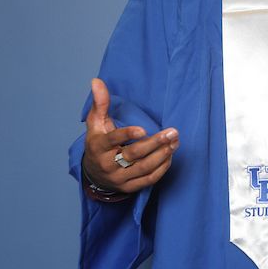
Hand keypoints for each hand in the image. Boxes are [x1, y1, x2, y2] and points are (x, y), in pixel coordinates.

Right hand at [82, 78, 178, 192]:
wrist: (93, 173)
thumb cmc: (98, 143)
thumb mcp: (95, 123)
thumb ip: (100, 102)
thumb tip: (97, 81)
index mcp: (98, 147)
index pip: (113, 140)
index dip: (127, 135)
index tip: (143, 129)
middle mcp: (107, 164)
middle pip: (134, 155)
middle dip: (155, 143)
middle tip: (173, 132)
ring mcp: (118, 178)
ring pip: (143, 168)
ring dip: (162, 155)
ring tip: (175, 142)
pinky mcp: (128, 187)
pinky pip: (148, 180)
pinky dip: (161, 169)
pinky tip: (169, 156)